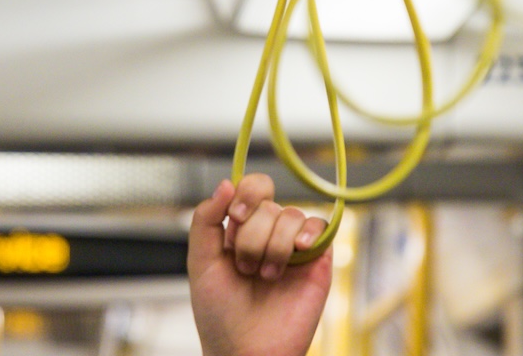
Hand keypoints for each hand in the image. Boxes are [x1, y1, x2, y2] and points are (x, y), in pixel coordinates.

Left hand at [188, 175, 331, 355]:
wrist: (246, 351)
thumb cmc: (220, 314)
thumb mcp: (200, 261)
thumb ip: (206, 219)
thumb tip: (226, 183)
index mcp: (239, 230)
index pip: (249, 189)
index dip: (244, 195)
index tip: (234, 219)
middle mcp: (268, 235)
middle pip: (268, 203)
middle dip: (252, 233)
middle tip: (245, 265)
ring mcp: (293, 249)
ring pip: (292, 215)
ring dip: (274, 244)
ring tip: (266, 275)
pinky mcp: (317, 264)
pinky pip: (322, 227)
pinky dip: (310, 232)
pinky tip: (298, 250)